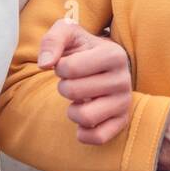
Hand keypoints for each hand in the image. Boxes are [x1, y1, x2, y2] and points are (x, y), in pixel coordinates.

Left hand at [40, 19, 133, 144]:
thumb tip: (45, 64)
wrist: (102, 64)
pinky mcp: (122, 121)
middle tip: (72, 82)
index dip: (59, 67)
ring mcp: (124, 102)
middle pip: (73, 92)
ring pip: (86, 117)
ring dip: (72, 110)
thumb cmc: (82, 48)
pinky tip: (83, 119)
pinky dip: (83, 133)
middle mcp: (123, 79)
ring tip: (78, 100)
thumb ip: (52, 41)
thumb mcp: (67, 32)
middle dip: (64, 87)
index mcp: (114, 55)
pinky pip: (98, 137)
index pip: (69, 68)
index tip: (67, 64)